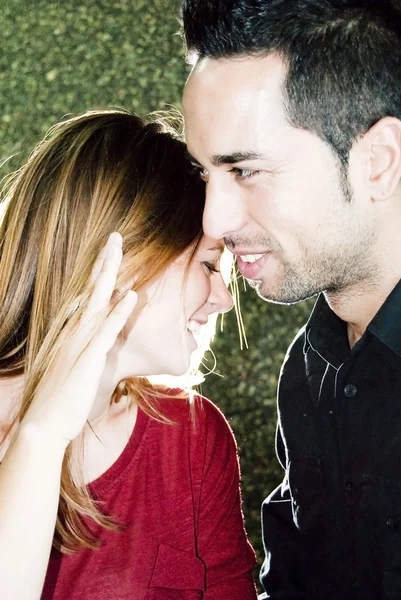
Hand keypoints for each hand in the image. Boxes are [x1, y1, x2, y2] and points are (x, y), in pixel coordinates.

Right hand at [21, 232, 136, 444]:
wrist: (43, 424)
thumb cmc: (62, 397)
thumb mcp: (76, 366)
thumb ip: (88, 347)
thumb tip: (102, 334)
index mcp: (73, 332)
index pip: (88, 295)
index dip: (99, 272)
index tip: (110, 252)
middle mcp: (74, 332)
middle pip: (92, 290)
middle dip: (104, 262)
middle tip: (115, 237)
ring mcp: (80, 344)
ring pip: (98, 302)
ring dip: (110, 275)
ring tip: (120, 251)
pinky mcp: (87, 360)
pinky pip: (105, 331)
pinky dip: (118, 312)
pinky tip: (130, 295)